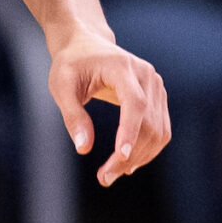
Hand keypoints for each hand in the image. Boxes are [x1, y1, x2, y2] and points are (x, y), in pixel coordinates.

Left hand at [48, 32, 168, 185]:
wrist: (86, 44)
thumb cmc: (71, 65)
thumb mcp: (61, 87)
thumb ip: (73, 116)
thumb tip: (84, 149)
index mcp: (122, 66)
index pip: (135, 103)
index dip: (130, 131)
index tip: (120, 157)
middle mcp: (146, 75)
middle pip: (149, 122)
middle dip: (130, 154)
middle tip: (104, 178)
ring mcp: (156, 86)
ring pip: (159, 130)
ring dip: (140, 157)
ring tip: (112, 175)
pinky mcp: (158, 97)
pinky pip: (160, 129)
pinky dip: (146, 149)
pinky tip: (126, 163)